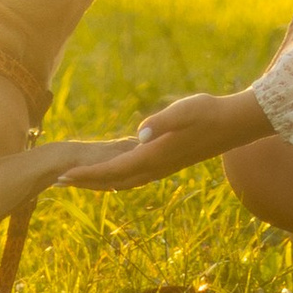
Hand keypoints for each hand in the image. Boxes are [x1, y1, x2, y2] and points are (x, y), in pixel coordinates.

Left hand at [54, 90, 271, 189]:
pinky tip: (114, 173)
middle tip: (58, 182)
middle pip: (113, 181)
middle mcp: (156, 167)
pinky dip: (118, 178)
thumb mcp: (186, 110)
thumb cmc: (210, 112)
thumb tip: (140, 133)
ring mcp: (163, 167)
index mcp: (154, 156)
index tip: (62, 175)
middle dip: (86, 182)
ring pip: (124, 181)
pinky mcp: (168, 162)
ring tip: (79, 181)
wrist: (235, 125)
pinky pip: (135, 176)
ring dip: (100, 182)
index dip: (86, 174)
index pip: (113, 170)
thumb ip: (163, 121)